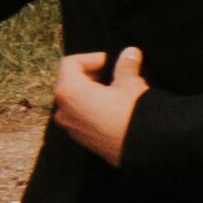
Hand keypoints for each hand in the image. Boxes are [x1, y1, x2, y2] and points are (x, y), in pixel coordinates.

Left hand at [52, 47, 148, 165]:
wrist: (140, 150)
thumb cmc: (130, 114)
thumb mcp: (130, 84)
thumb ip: (126, 66)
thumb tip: (130, 53)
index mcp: (69, 91)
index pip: (70, 63)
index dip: (92, 58)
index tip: (111, 62)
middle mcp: (63, 109)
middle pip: (70, 81)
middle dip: (92, 74)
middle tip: (115, 75)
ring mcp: (70, 126)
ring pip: (76, 99)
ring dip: (93, 91)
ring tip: (117, 92)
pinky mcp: (81, 138)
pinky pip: (81, 115)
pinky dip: (93, 107)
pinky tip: (115, 109)